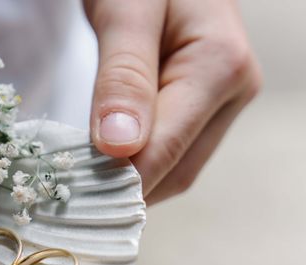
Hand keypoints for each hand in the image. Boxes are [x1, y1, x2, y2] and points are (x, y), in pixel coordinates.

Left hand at [84, 0, 261, 203]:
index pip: (166, 147)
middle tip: (71, 205)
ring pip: (177, 168)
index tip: (75, 201)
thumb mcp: (126, 11)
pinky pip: (174, 153)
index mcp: (219, 66)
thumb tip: (119, 148)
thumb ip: (124, 75)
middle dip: (125, 192)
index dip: (121, 182)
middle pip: (176, 168)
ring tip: (83, 194)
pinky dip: (140, 169)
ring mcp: (223, 102)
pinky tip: (107, 173)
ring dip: (133, 187)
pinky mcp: (206, 107)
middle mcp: (233, 91)